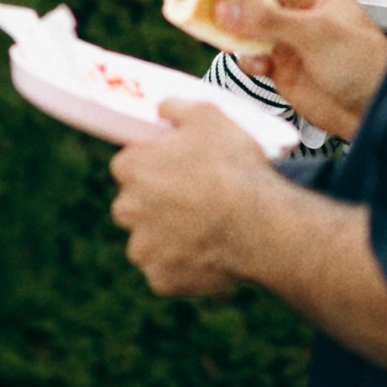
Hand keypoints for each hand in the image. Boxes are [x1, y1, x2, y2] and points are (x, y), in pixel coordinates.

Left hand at [109, 100, 269, 295]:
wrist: (261, 223)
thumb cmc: (234, 167)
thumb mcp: (208, 116)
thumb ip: (176, 107)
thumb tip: (160, 106)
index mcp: (130, 169)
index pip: (129, 166)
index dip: (155, 168)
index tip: (179, 172)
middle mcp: (126, 210)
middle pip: (132, 206)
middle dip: (154, 206)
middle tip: (192, 204)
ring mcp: (142, 248)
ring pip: (147, 243)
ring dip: (167, 240)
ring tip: (205, 233)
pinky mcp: (162, 280)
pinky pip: (167, 275)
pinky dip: (183, 269)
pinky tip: (209, 257)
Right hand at [221, 0, 386, 138]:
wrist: (375, 109)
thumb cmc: (362, 62)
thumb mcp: (315, 33)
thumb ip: (268, 20)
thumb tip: (224, 7)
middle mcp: (295, 10)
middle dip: (226, 5)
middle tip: (199, 10)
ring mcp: (285, 39)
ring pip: (243, 29)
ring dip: (232, 35)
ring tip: (222, 40)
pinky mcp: (279, 66)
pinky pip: (250, 56)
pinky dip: (246, 60)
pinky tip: (259, 66)